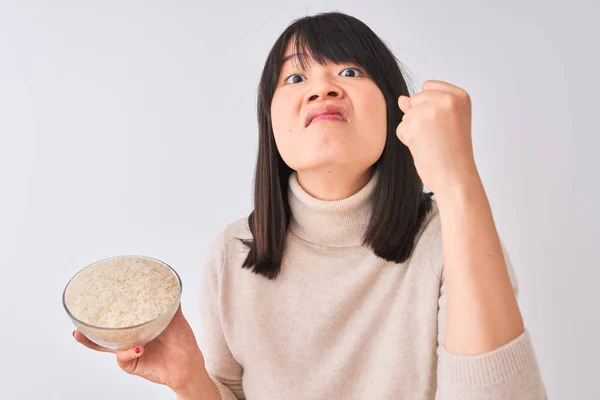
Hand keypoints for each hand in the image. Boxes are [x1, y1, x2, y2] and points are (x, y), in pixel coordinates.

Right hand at [73, 305, 206, 393]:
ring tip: (80, 335)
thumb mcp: (175, 318)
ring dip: (92, 342)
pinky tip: (139, 348)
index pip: (118, 317)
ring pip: (105, 347)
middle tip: (76, 325)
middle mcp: (130, 339)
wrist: (189, 364)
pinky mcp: (131, 364)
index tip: (89, 303)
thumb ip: (171, 302)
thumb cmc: (182, 341)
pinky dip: (129, 351)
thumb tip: (171, 283)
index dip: (104, 312)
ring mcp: (129, 352)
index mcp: (138, 326)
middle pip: (104, 334)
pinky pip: (123, 356)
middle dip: (87, 330)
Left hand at [397, 80, 479, 195]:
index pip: (428, 86)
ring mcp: (430, 111)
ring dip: (414, 130)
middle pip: (415, 99)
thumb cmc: (453, 153)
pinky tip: (424, 149)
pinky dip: (407, 140)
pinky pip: (401, 128)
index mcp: (460, 96)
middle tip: (438, 136)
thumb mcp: (446, 122)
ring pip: (407, 115)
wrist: (455, 177)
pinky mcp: (414, 124)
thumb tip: (402, 99)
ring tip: (432, 143)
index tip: (444, 124)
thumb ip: (425, 106)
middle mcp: (447, 99)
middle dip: (420, 118)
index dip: (429, 107)